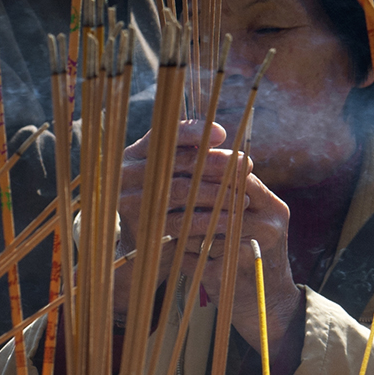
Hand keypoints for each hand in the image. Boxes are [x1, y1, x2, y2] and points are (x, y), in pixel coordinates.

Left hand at [114, 121, 299, 352]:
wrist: (271, 305)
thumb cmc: (256, 257)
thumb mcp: (257, 224)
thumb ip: (237, 199)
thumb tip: (198, 168)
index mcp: (274, 208)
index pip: (239, 177)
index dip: (209, 171)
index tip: (181, 170)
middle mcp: (269, 226)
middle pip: (221, 200)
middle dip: (191, 198)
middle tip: (164, 194)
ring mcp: (252, 250)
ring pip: (204, 228)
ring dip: (183, 225)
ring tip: (165, 221)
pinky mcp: (230, 274)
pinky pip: (195, 256)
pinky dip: (182, 252)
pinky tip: (173, 251)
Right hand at [115, 120, 228, 310]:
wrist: (143, 242)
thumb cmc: (167, 196)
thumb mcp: (173, 171)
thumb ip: (191, 154)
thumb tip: (222, 139)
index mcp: (136, 153)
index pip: (164, 136)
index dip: (194, 133)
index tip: (222, 134)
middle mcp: (128, 174)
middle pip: (178, 163)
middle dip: (217, 162)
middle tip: (245, 165)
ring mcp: (132, 202)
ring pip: (182, 190)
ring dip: (219, 192)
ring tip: (244, 197)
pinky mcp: (144, 227)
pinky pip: (182, 221)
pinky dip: (211, 219)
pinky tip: (231, 218)